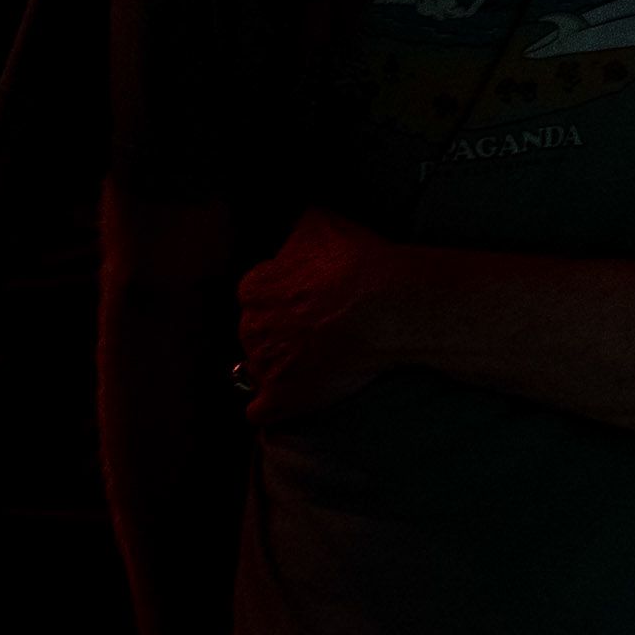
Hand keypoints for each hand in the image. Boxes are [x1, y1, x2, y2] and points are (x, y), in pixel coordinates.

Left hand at [234, 207, 417, 422]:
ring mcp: (264, 365)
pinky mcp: (281, 399)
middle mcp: (250, 327)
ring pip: (260, 368)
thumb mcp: (324, 224)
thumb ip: (299, 227)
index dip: (284, 296)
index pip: (257, 292)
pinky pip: (263, 410)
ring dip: (281, 367)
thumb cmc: (358, 265)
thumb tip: (296, 223)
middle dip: (281, 331)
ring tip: (317, 362)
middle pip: (257, 331)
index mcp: (255, 287)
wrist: (384, 309)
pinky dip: (277, 407)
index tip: (307, 298)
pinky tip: (297, 399)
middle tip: (318, 329)